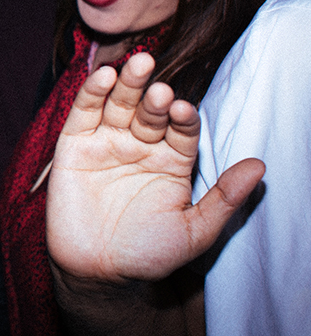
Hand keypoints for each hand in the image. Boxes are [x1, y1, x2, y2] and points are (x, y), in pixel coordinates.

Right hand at [46, 52, 264, 283]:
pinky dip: (92, 92)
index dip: (183, 118)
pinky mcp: (74, 142)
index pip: (182, 129)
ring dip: (129, 83)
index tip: (184, 110)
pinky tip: (104, 76)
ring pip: (119, 103)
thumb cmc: (146, 254)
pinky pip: (84, 112)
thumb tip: (261, 167)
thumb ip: (224, 199)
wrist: (96, 271)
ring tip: (139, 64)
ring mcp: (107, 140)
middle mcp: (140, 144)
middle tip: (161, 90)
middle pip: (150, 110)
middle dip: (156, 97)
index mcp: (171, 160)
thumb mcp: (194, 231)